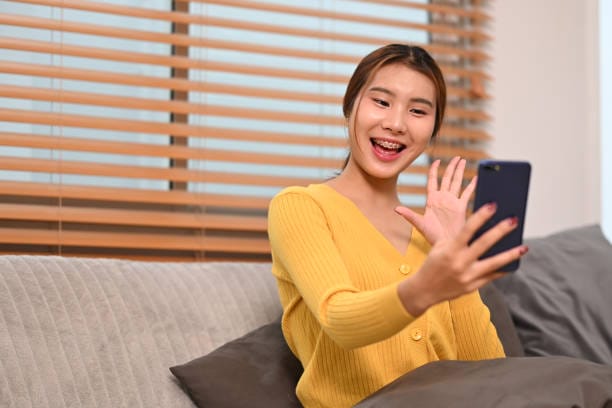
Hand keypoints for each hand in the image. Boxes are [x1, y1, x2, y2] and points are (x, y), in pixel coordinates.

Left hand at [395, 156, 475, 244]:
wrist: (446, 245)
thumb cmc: (432, 236)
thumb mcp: (420, 224)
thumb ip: (409, 215)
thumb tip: (396, 209)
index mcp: (432, 200)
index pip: (432, 181)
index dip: (434, 171)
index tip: (436, 161)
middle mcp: (443, 199)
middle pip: (447, 178)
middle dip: (451, 167)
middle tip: (457, 157)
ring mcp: (453, 202)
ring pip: (457, 183)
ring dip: (460, 172)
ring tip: (464, 161)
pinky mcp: (462, 208)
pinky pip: (467, 194)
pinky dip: (471, 185)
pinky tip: (475, 178)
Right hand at [397, 202, 527, 316]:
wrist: (424, 290)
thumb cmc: (432, 264)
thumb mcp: (439, 247)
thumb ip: (457, 238)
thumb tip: (480, 229)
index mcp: (450, 250)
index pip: (468, 229)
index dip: (481, 216)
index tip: (493, 205)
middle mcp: (460, 262)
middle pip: (485, 243)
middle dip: (501, 231)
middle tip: (514, 220)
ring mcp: (468, 276)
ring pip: (494, 263)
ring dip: (511, 254)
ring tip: (524, 247)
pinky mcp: (473, 286)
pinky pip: (492, 276)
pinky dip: (503, 269)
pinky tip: (514, 263)